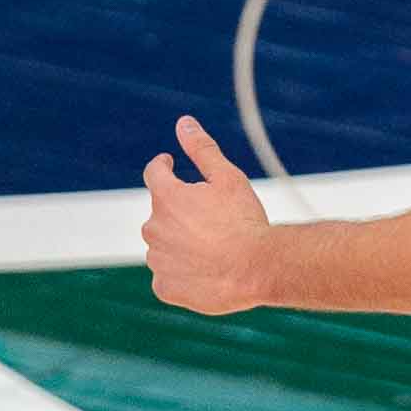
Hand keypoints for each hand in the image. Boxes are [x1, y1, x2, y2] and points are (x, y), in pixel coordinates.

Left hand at [140, 115, 270, 314]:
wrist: (256, 268)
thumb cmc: (244, 220)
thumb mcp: (228, 177)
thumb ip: (202, 149)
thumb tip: (183, 122)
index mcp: (167, 197)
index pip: (154, 173)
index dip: (162, 166)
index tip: (169, 164)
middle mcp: (154, 227)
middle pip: (162, 213)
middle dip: (181, 212)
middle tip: (212, 218)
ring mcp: (157, 260)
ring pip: (164, 245)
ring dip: (181, 242)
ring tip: (214, 248)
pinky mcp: (164, 287)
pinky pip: (168, 275)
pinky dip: (182, 271)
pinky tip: (207, 270)